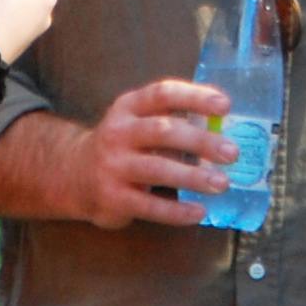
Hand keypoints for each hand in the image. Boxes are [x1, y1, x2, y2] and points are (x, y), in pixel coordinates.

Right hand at [64, 79, 235, 230]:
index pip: (163, 93)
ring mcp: (113, 166)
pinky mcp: (113, 198)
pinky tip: (199, 212)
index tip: (226, 105)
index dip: (195, 96)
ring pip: (157, 169)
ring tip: (222, 183)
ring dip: (193, 177)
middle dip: (200, 141)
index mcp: (129, 107)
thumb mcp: (138, 121)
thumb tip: (223, 126)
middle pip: (163, 131)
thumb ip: (173, 119)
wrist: (74, 175)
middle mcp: (119, 132)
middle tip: (232, 152)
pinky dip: (176, 211)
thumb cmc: (123, 145)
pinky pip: (149, 206)